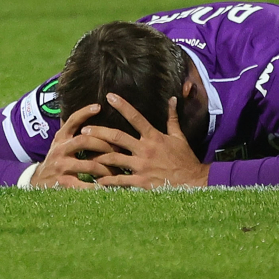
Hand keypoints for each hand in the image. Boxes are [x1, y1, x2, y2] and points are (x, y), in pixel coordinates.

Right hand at [30, 104, 117, 188]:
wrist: (38, 181)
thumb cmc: (58, 159)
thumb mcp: (61, 143)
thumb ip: (73, 132)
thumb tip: (92, 112)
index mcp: (61, 138)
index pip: (71, 121)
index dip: (84, 113)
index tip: (98, 107)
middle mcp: (60, 149)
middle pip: (84, 141)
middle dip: (104, 145)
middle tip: (120, 150)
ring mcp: (62, 166)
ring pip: (89, 165)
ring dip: (107, 168)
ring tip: (118, 171)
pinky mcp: (64, 183)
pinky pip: (86, 185)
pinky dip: (99, 186)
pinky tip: (109, 187)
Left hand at [87, 95, 209, 189]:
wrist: (193, 182)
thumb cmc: (186, 160)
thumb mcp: (180, 138)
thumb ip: (172, 119)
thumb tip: (173, 100)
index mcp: (154, 137)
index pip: (136, 117)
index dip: (122, 105)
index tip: (109, 96)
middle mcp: (145, 150)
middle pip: (116, 137)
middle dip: (99, 132)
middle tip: (84, 130)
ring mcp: (142, 166)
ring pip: (114, 158)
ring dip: (99, 156)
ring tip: (87, 156)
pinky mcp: (141, 182)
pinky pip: (120, 181)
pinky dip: (107, 181)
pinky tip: (98, 181)